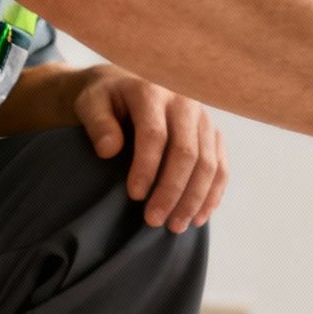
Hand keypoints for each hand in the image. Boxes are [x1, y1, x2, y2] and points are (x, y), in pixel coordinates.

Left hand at [71, 67, 228, 232]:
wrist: (130, 87)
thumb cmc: (107, 101)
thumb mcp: (91, 103)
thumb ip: (97, 123)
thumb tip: (108, 150)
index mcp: (152, 92)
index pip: (155, 135)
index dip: (147, 167)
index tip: (134, 196)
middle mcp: (185, 103)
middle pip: (188, 153)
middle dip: (172, 191)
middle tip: (154, 221)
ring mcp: (205, 120)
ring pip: (209, 165)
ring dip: (194, 200)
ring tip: (176, 226)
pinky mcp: (215, 136)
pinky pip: (221, 169)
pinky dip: (212, 196)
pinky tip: (198, 217)